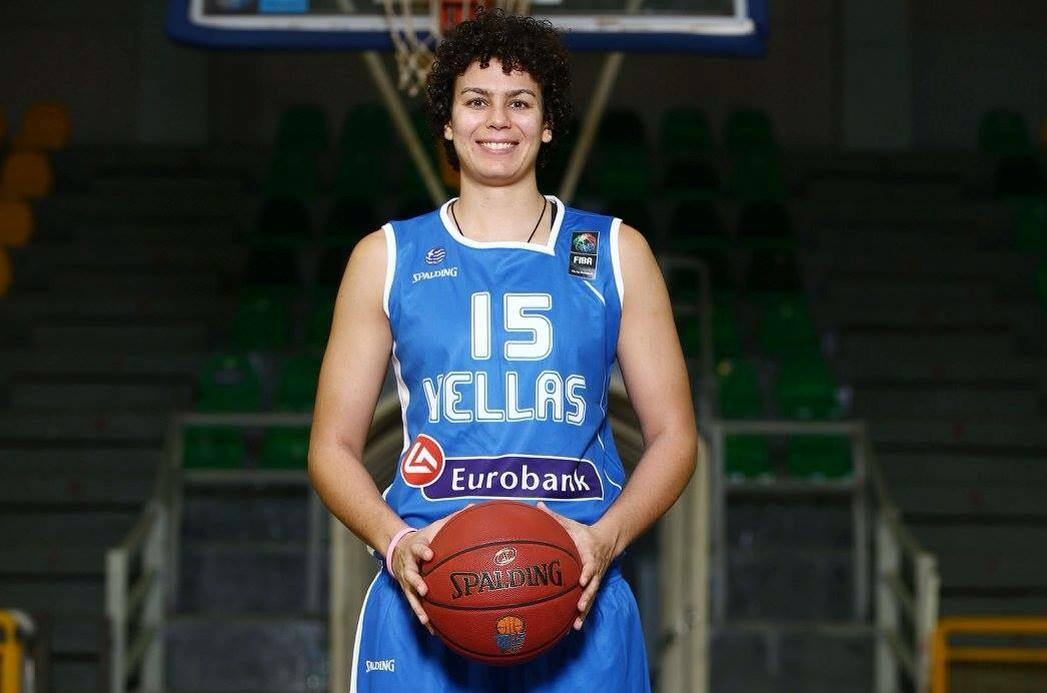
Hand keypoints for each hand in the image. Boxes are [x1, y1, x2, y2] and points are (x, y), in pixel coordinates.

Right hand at [387, 506, 471, 633]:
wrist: (399, 547)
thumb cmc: (425, 537)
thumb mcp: (436, 526)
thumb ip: (453, 519)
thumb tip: (474, 507)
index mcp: (416, 546)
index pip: (418, 547)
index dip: (423, 551)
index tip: (430, 553)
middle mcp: (409, 564)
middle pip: (410, 574)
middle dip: (416, 582)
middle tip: (425, 589)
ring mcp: (407, 580)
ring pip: (410, 594)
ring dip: (417, 606)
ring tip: (425, 618)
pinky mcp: (407, 591)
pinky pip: (414, 606)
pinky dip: (422, 616)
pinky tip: (432, 630)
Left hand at [537, 502, 619, 629]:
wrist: (606, 541)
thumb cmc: (583, 533)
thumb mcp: (571, 524)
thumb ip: (555, 517)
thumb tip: (537, 505)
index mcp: (589, 553)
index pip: (590, 563)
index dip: (587, 572)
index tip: (583, 580)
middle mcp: (593, 569)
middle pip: (592, 586)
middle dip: (586, 597)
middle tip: (578, 607)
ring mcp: (594, 580)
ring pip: (591, 598)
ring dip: (584, 611)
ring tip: (576, 624)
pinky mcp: (592, 587)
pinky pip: (588, 603)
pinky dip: (582, 615)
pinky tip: (573, 628)